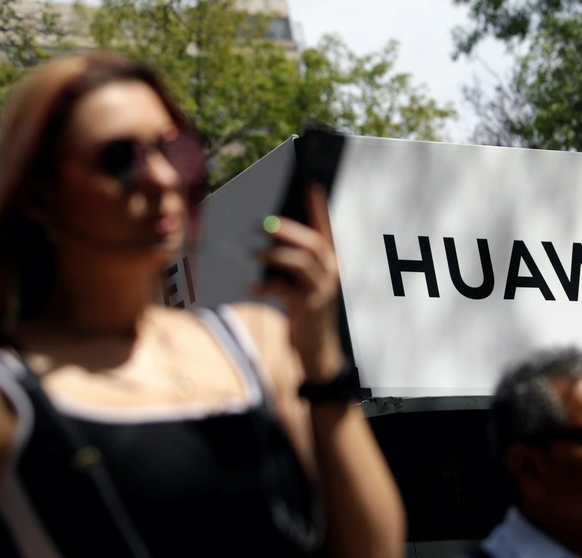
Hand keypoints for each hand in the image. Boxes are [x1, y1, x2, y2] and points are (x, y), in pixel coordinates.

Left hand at [253, 184, 343, 381]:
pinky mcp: (310, 307)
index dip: (319, 208)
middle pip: (313, 243)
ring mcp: (322, 290)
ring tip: (253, 255)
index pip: (326, 229)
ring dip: (273, 256)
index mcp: (332, 262)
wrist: (315, 348)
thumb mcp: (303, 283)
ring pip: (300, 263)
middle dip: (287, 230)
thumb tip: (268, 234)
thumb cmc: (305, 310)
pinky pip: (285, 289)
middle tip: (261, 225)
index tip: (310, 184)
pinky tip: (249, 288)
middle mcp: (331, 273)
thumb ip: (294, 261)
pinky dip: (265, 286)